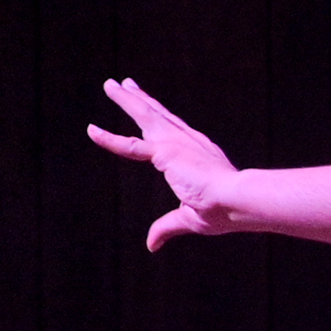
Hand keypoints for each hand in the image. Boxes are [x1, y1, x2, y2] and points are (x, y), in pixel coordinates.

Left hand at [86, 76, 240, 248]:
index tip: (148, 102)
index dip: (159, 115)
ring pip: (145, 116)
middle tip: (124, 84)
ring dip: (126, 99)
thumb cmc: (224, 211)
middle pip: (158, 114)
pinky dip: (109, 138)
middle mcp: (187, 141)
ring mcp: (175, 143)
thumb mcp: (189, 219)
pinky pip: (129, 145)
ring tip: (110, 85)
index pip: (173, 128)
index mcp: (196, 152)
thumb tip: (151, 245)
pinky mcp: (165, 152)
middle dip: (140, 99)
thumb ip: (167, 226)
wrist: (238, 201)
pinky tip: (92, 131)